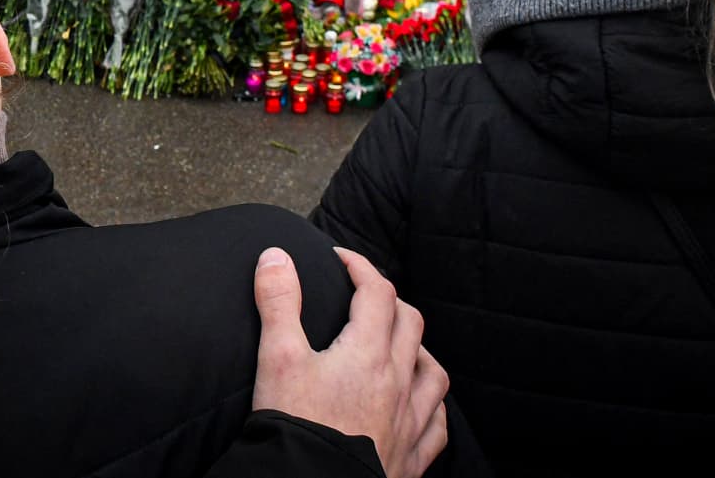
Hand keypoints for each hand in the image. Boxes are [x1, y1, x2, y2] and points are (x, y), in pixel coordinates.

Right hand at [251, 246, 448, 477]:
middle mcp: (397, 383)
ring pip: (433, 373)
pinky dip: (433, 408)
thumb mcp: (277, 357)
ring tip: (401, 345)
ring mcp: (409, 421)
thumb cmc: (296, 424)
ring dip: (419, 349)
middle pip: (409, 324)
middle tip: (364, 295)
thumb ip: (278, 303)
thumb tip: (276, 256)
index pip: (376, 291)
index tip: (341, 258)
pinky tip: (422, 406)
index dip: (360, 266)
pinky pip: (438, 427)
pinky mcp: (410, 457)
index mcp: (368, 353)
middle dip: (388, 300)